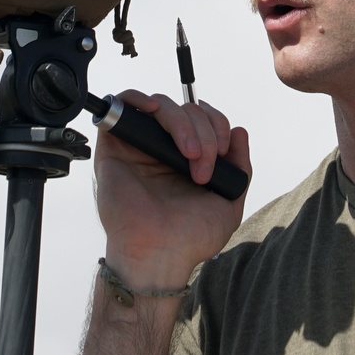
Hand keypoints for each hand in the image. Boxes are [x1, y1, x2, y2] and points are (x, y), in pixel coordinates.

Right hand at [93, 89, 250, 288]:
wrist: (160, 256)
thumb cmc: (190, 238)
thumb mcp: (229, 202)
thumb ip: (240, 166)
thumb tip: (239, 131)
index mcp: (188, 158)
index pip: (204, 119)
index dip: (217, 124)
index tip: (223, 150)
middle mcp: (164, 149)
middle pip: (186, 110)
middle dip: (204, 130)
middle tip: (203, 163)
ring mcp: (139, 147)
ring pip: (161, 106)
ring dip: (181, 122)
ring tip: (188, 153)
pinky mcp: (114, 148)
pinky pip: (121, 106)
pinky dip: (136, 99)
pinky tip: (153, 110)